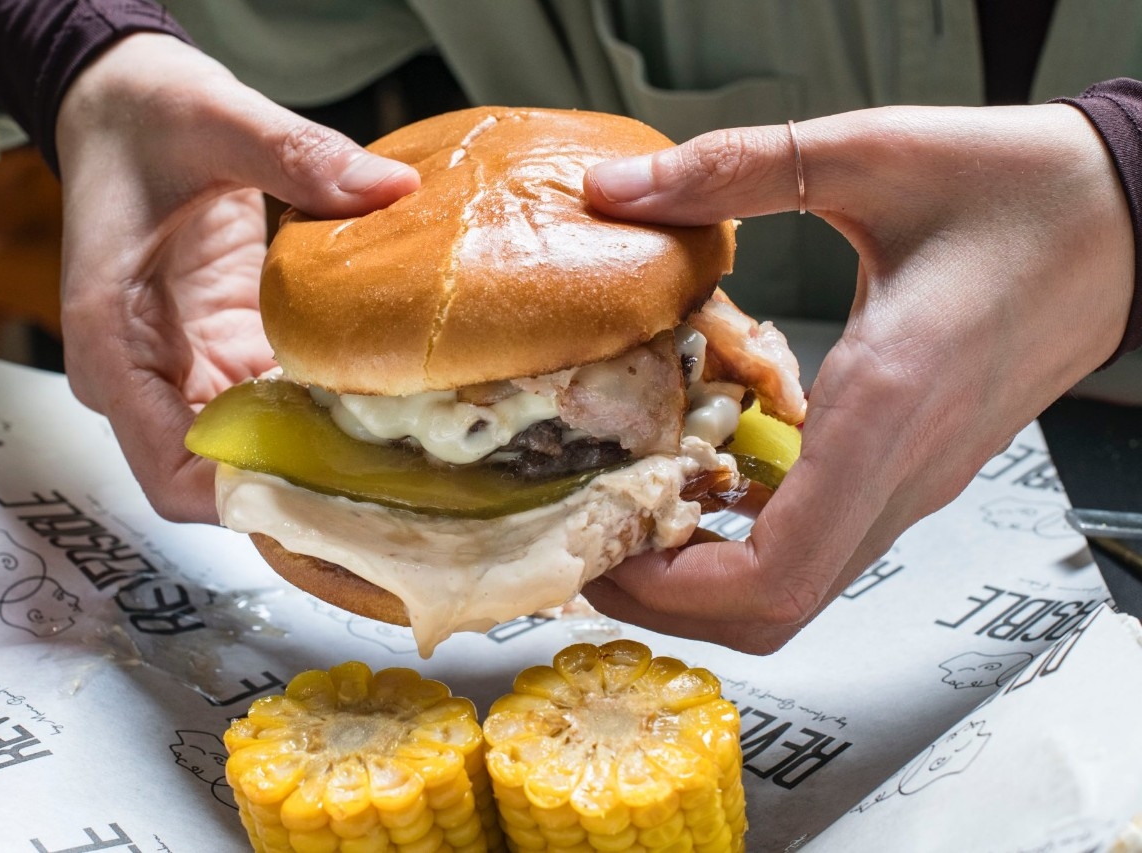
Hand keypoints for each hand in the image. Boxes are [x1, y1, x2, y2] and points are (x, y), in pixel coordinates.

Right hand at [55, 34, 418, 521]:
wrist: (124, 102)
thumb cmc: (143, 114)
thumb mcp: (214, 116)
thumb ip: (297, 155)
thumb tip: (391, 192)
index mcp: (115, 344)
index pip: (173, 474)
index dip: (251, 497)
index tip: (341, 485)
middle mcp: (147, 378)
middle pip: (225, 477)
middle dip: (310, 482)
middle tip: (406, 471)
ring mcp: (189, 369)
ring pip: (260, 448)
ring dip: (329, 449)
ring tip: (418, 439)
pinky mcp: (227, 350)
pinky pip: (280, 404)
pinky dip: (329, 407)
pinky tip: (393, 394)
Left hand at [580, 104, 1133, 652]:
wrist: (1131, 216)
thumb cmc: (1026, 189)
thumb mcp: (868, 153)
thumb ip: (734, 169)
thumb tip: (615, 193)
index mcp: (887, 406)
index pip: (776, 574)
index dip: (672, 590)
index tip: (600, 553)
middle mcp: (903, 469)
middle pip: (776, 611)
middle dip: (668, 599)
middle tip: (593, 541)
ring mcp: (915, 480)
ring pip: (799, 587)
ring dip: (703, 575)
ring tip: (629, 512)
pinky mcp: (918, 468)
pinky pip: (821, 541)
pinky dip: (748, 537)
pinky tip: (702, 478)